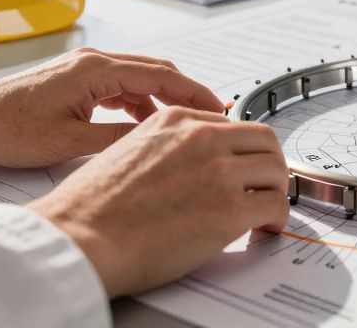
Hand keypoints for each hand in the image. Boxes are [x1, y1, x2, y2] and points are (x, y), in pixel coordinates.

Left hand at [0, 48, 224, 173]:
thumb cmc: (5, 128)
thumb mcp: (69, 143)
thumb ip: (119, 139)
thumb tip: (157, 141)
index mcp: (96, 70)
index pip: (163, 77)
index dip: (195, 94)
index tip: (219, 109)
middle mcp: (93, 62)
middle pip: (156, 72)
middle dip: (187, 94)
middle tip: (212, 117)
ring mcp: (83, 70)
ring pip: (139, 79)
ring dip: (163, 100)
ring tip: (184, 126)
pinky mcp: (75, 81)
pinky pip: (120, 86)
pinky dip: (140, 103)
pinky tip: (144, 125)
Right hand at [27, 108, 288, 297]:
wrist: (80, 236)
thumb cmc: (91, 206)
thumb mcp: (128, 150)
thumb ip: (165, 148)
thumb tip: (187, 167)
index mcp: (176, 120)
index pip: (232, 125)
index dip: (242, 150)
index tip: (245, 166)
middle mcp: (201, 137)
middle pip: (264, 140)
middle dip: (268, 165)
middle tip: (265, 187)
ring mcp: (218, 171)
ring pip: (275, 170)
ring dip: (275, 191)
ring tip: (265, 211)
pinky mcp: (229, 209)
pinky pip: (275, 205)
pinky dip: (277, 218)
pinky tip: (265, 229)